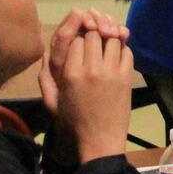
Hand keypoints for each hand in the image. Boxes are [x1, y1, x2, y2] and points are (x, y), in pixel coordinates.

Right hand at [55, 30, 133, 163]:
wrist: (99, 139)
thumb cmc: (73, 122)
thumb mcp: (52, 101)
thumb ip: (46, 78)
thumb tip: (45, 54)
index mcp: (70, 73)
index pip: (75, 39)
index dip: (78, 38)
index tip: (80, 44)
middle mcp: (91, 68)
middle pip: (94, 35)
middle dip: (93, 34)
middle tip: (94, 41)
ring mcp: (111, 71)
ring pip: (112, 39)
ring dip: (109, 39)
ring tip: (106, 45)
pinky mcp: (127, 76)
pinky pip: (126, 51)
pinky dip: (122, 49)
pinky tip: (117, 56)